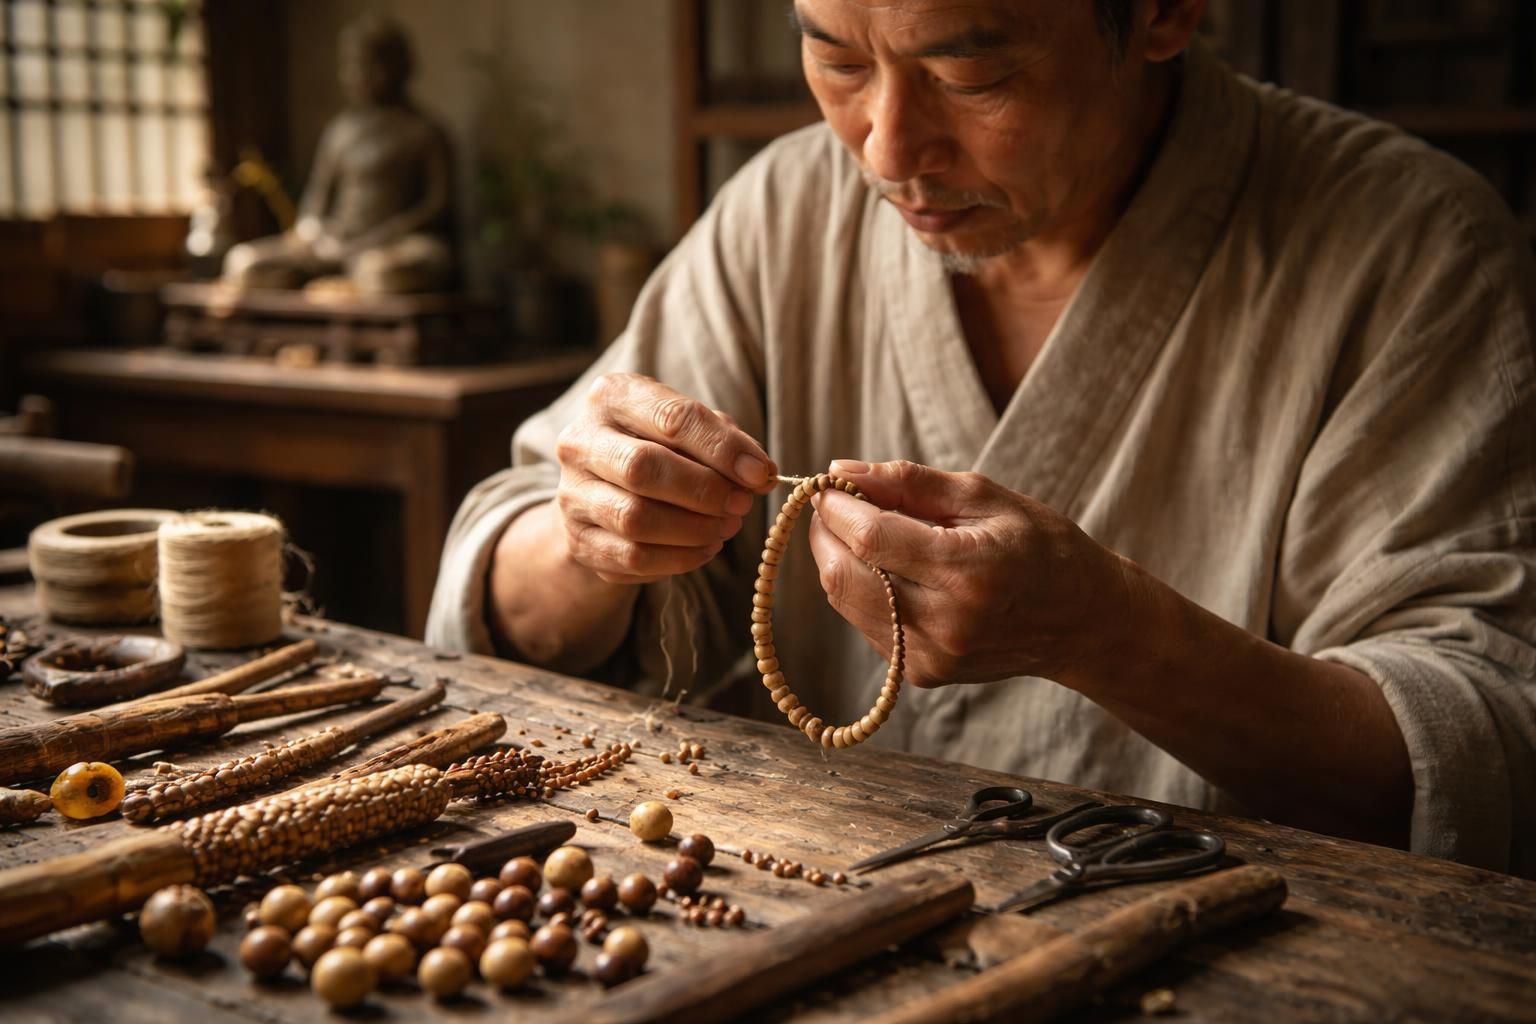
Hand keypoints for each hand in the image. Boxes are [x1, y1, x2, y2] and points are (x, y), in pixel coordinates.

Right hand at [554, 373, 776, 584]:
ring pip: (635, 518)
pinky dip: (679, 558)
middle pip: (643, 468)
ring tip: (726, 527)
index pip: (672, 418)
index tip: (760, 473)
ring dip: (694, 529)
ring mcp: (572, 494)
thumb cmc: (658, 448)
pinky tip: (705, 548)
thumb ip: (724, 442)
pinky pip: (632, 557)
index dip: (722, 448)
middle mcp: (580, 441)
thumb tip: (760, 475)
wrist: (603, 489)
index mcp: (612, 397)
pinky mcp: (578, 541)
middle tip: (741, 504)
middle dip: (704, 491)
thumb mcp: (688, 429)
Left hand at [806, 460, 1130, 686]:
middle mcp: (944, 622)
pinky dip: (863, 588)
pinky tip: (888, 569)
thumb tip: (841, 470)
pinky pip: (866, 623)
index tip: (829, 484)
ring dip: (839, 560)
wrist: (1082, 622)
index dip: (836, 507)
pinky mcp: (922, 673)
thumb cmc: (1041, 547)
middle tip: (834, 504)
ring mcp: (931, 656)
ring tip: (862, 531)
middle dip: (825, 533)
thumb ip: (910, 482)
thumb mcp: (986, 497)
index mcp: (967, 570)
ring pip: (845, 601)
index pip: (869, 538)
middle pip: (843, 576)